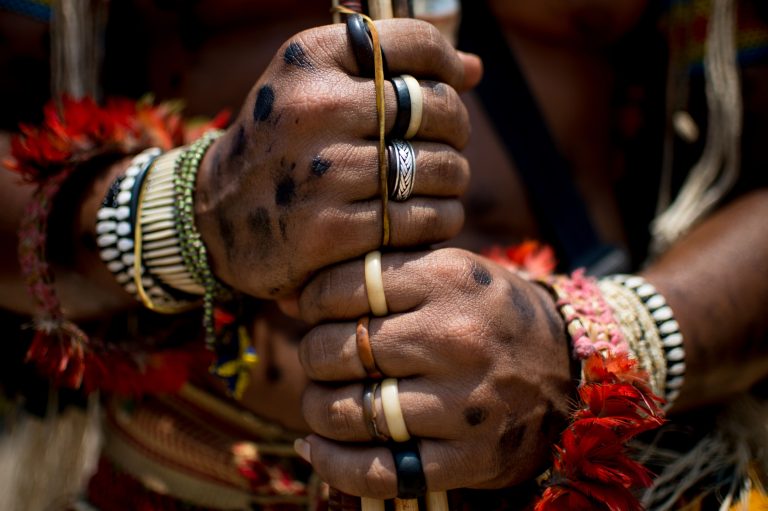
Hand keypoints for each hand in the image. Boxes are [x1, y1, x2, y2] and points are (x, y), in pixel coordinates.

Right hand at [194, 19, 480, 298]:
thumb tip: (475, 68)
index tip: (450, 89)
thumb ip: (388, 71)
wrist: (214, 216)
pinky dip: (440, 220)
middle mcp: (313, 108)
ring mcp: (321, 173)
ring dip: (454, 180)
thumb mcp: (312, 88)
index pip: (414, 44)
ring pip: (437, 168)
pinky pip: (420, 220)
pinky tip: (431, 218)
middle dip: (457, 129)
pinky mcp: (329, 231)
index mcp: (310, 60)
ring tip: (442, 184)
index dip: (448, 67)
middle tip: (448, 147)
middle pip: (436, 109)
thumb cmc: (280, 145)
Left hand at [295, 248, 574, 497]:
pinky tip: (316, 449)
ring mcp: (463, 401)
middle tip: (320, 361)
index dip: (312, 302)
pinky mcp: (468, 456)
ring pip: (348, 410)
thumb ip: (383, 276)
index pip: (341, 287)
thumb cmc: (493, 317)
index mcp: (449, 278)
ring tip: (322, 403)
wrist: (572, 372)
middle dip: (312, 358)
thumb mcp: (452, 275)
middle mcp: (456, 336)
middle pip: (337, 350)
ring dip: (317, 410)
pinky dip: (334, 464)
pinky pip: (377, 470)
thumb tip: (295, 301)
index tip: (314, 313)